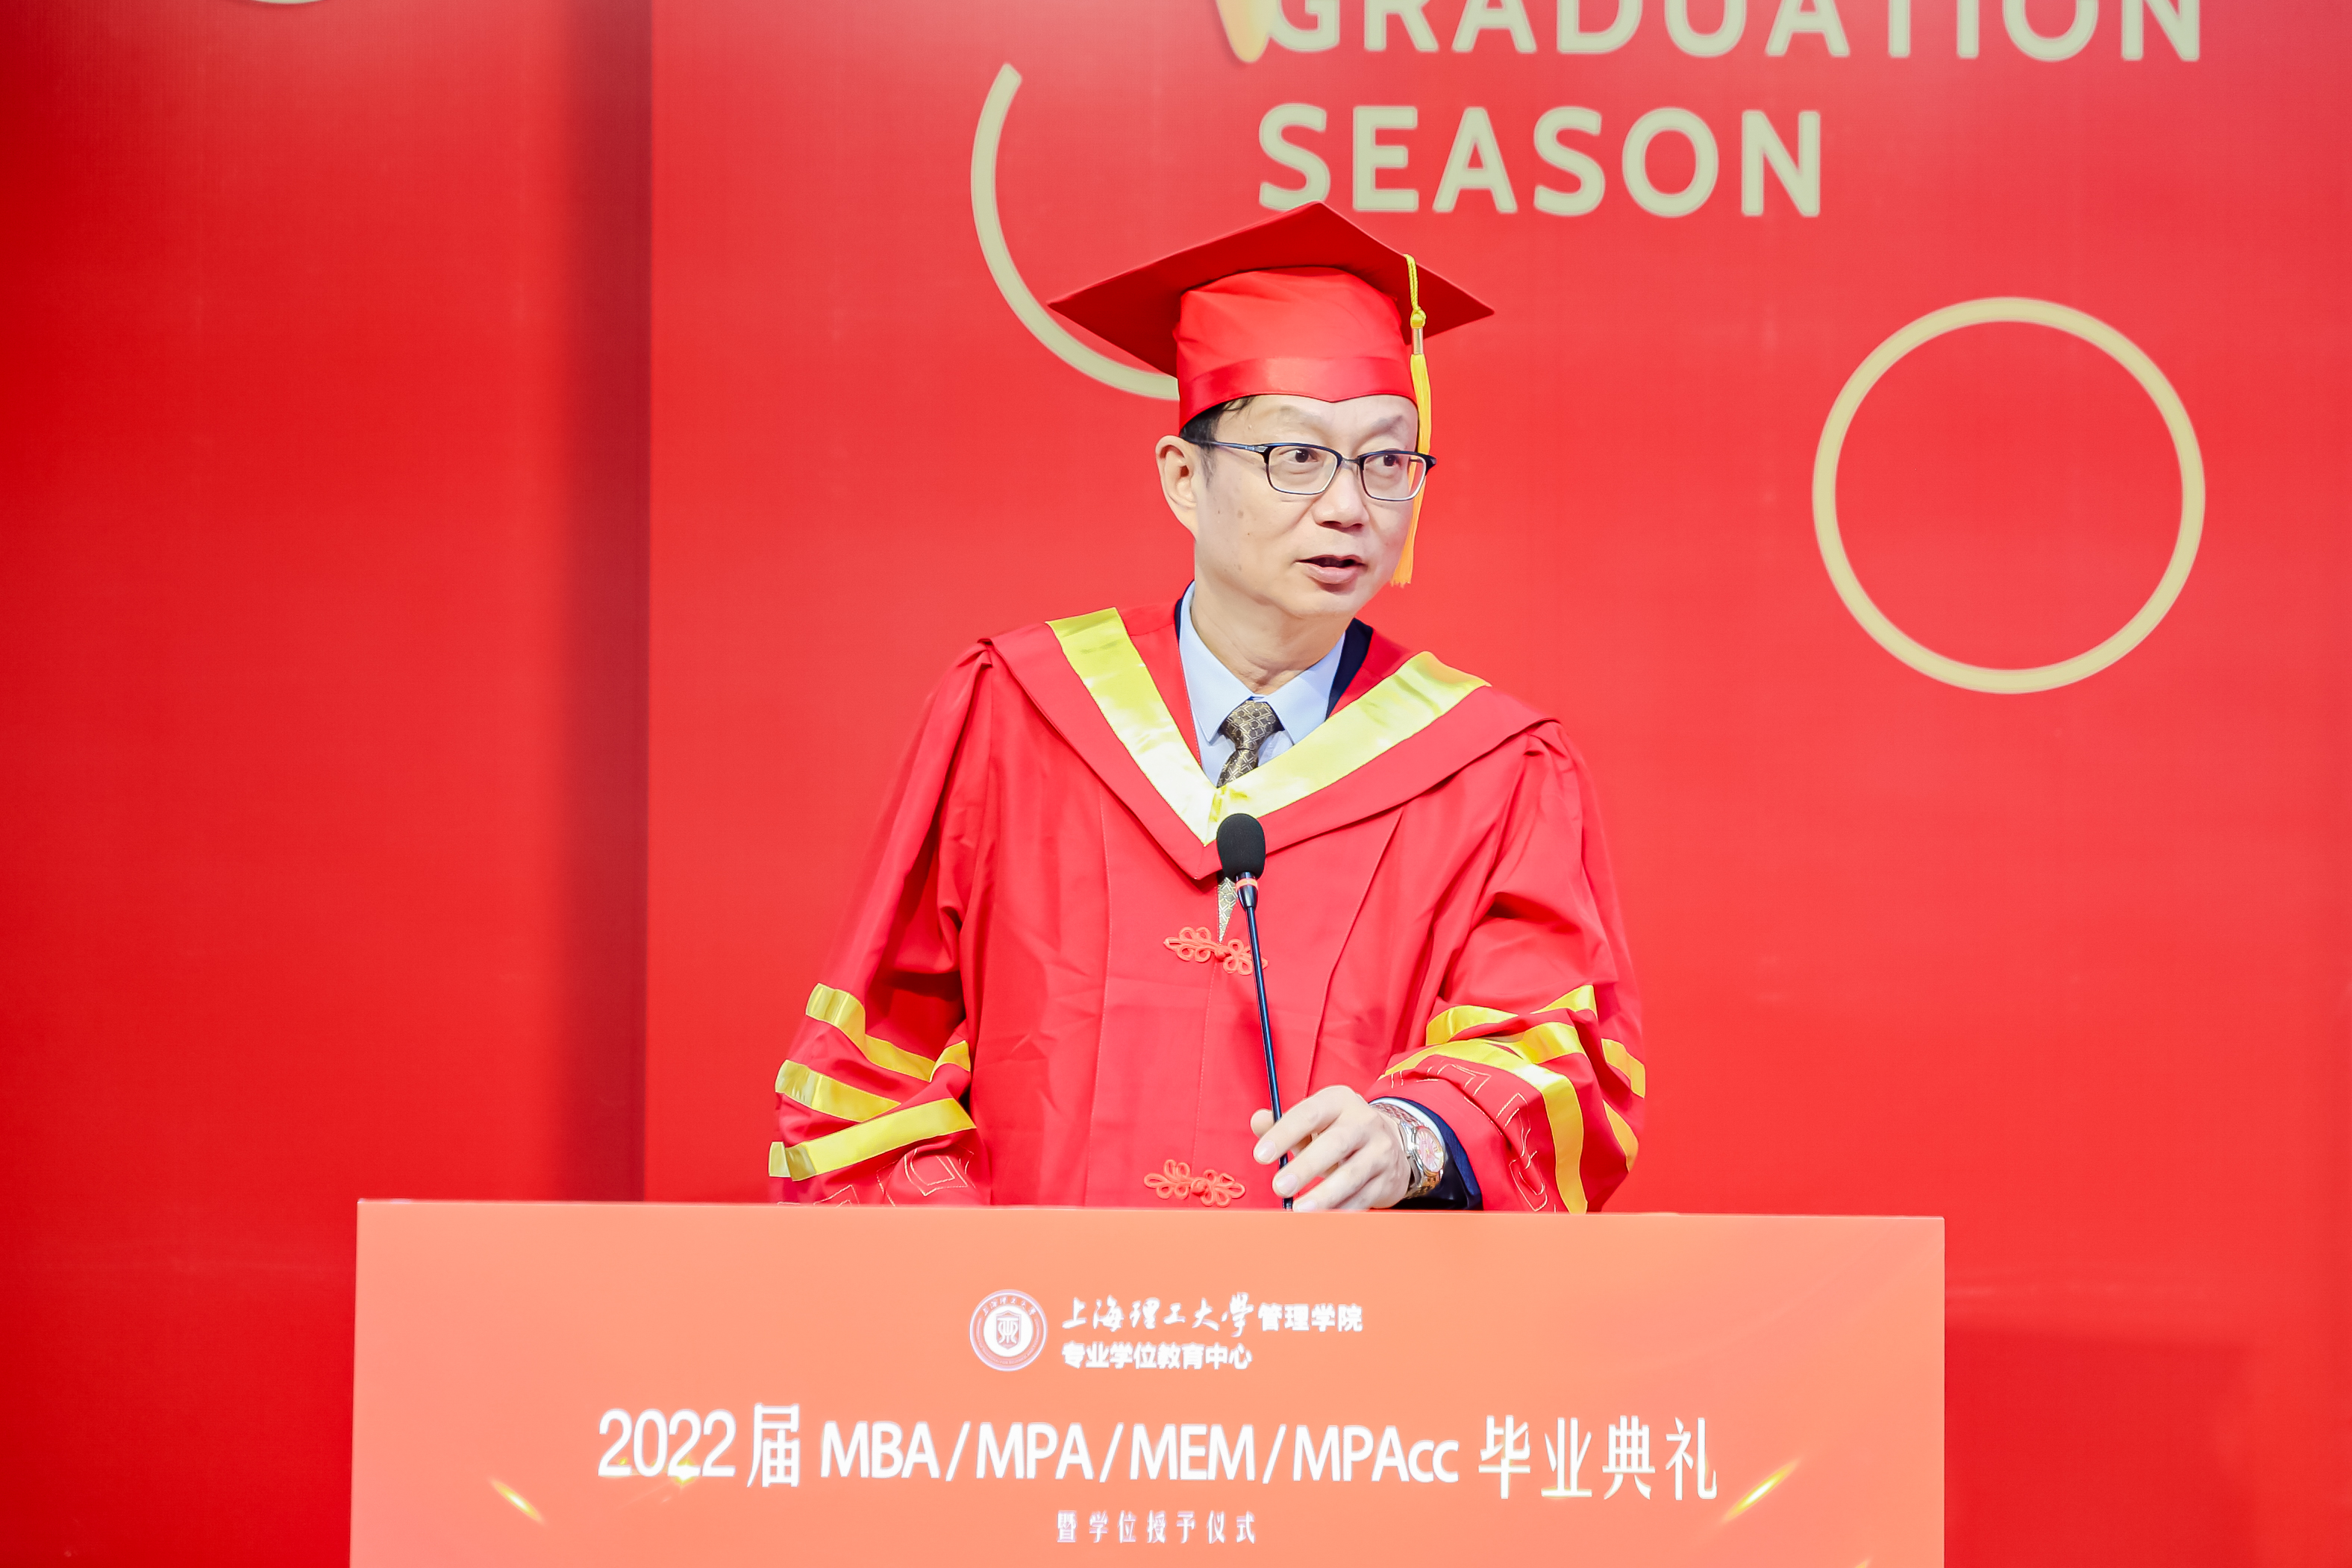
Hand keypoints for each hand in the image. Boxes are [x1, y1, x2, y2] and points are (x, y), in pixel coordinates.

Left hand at [1249, 1086, 1408, 1211]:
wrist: (1390, 1143)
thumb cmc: (1339, 1133)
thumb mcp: (1315, 1121)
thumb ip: (1283, 1123)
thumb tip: (1258, 1120)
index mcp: (1339, 1102)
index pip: (1309, 1114)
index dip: (1284, 1133)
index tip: (1261, 1156)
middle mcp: (1364, 1122)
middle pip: (1335, 1144)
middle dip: (1306, 1167)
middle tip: (1280, 1187)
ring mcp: (1380, 1151)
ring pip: (1352, 1175)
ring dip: (1324, 1195)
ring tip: (1299, 1210)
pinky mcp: (1388, 1179)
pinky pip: (1363, 1197)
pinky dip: (1341, 1210)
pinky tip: (1322, 1218)